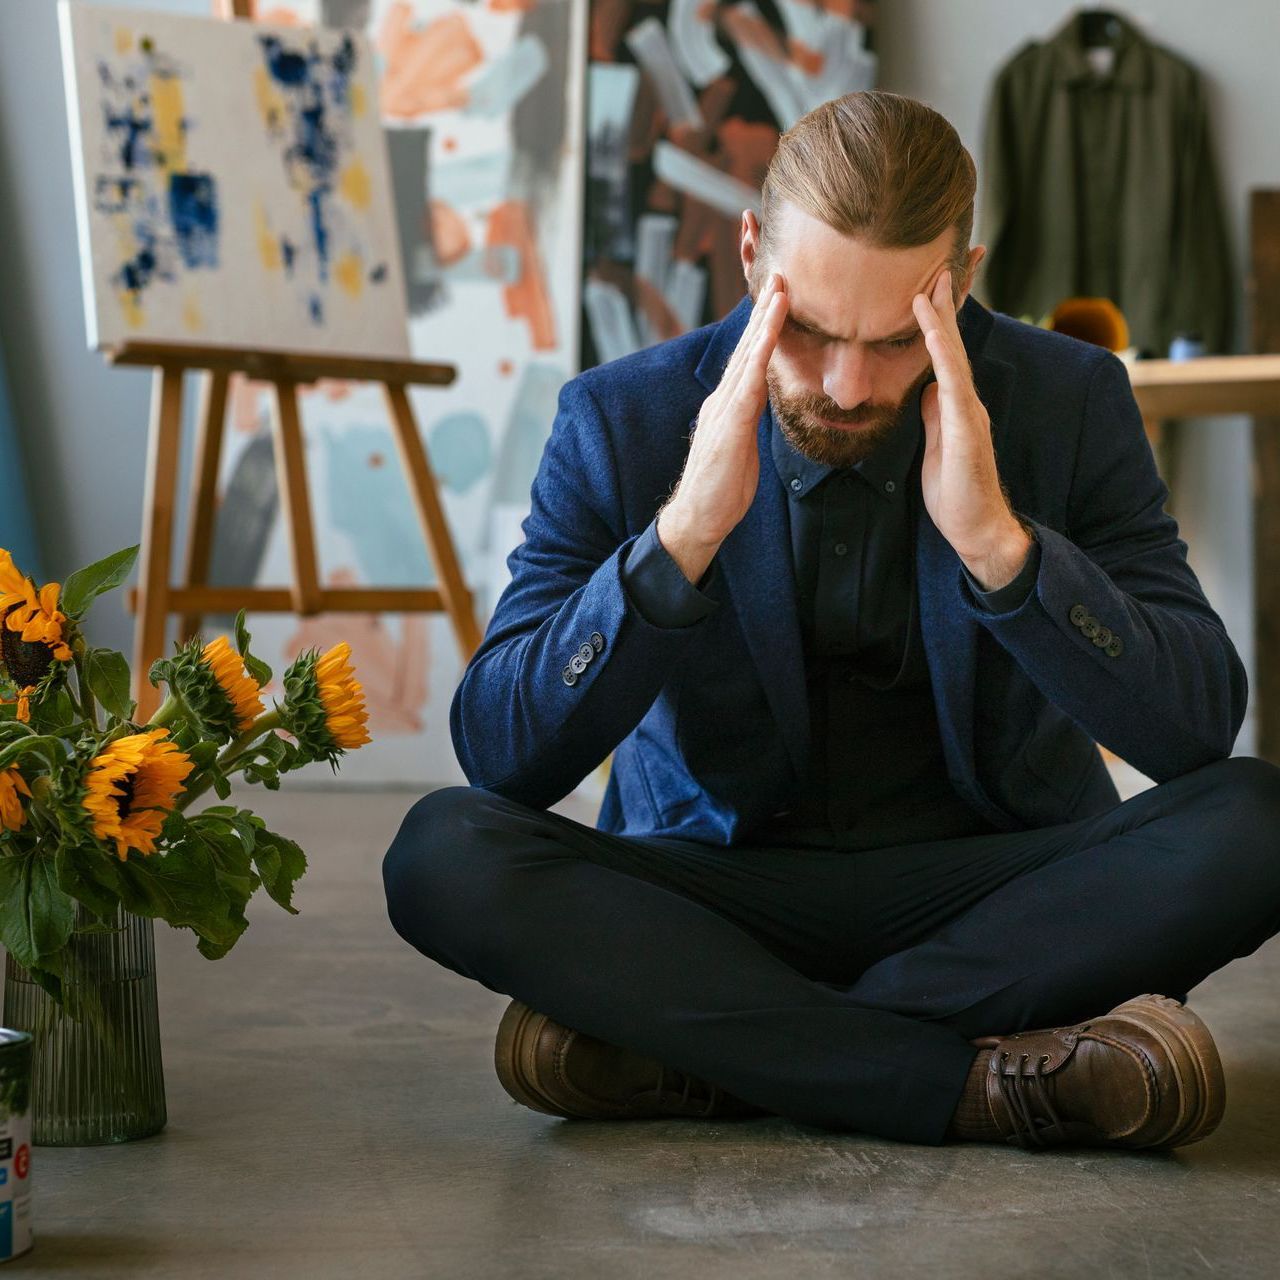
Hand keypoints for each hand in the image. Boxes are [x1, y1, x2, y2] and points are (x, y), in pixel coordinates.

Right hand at [660, 271, 788, 556]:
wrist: (699, 518)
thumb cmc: (722, 490)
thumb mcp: (741, 447)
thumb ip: (748, 421)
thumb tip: (759, 403)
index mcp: (729, 405)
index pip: (749, 358)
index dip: (764, 326)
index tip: (778, 296)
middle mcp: (722, 399)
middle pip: (747, 346)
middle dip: (764, 309)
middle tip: (780, 273)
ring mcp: (723, 410)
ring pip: (747, 357)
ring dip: (765, 321)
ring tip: (780, 289)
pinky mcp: (729, 425)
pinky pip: (748, 382)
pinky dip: (761, 353)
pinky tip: (771, 333)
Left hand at [914, 269, 1031, 586]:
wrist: (977, 529)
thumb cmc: (956, 493)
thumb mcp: (936, 447)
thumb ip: (934, 416)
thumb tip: (928, 389)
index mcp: (956, 406)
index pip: (944, 356)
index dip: (935, 323)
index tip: (923, 289)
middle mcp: (966, 402)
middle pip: (952, 346)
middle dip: (943, 306)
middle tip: (936, 266)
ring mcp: (970, 413)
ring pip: (955, 358)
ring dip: (942, 321)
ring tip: (929, 287)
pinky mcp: (968, 429)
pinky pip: (955, 385)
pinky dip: (944, 356)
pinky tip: (934, 333)